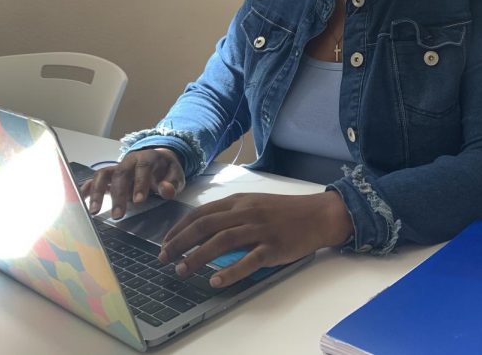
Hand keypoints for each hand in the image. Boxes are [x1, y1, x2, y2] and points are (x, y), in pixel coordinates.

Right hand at [81, 148, 184, 218]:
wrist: (158, 161)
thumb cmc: (166, 171)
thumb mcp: (176, 176)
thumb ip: (173, 184)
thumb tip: (166, 190)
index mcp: (148, 158)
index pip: (143, 167)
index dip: (140, 183)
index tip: (139, 201)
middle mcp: (130, 160)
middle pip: (121, 173)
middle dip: (118, 194)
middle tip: (118, 215)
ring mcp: (118, 167)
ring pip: (104, 174)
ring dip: (98, 192)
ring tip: (95, 211)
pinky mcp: (110, 175)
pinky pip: (96, 179)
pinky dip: (88, 188)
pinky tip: (82, 200)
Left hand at [159, 191, 352, 287]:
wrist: (317, 215)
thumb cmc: (284, 212)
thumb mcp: (255, 205)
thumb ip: (231, 215)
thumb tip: (204, 233)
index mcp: (238, 201)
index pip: (201, 212)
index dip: (179, 228)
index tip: (165, 242)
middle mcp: (245, 212)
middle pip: (205, 225)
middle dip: (180, 242)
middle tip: (164, 257)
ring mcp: (259, 229)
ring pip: (222, 240)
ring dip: (198, 256)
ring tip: (182, 270)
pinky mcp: (273, 246)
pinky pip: (249, 259)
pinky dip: (230, 270)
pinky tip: (216, 280)